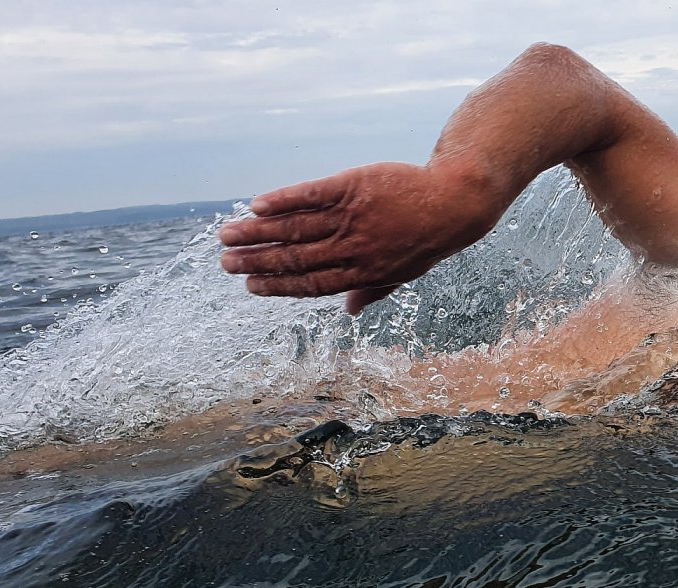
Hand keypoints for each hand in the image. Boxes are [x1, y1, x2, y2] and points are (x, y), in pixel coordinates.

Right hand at [219, 161, 498, 313]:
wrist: (453, 201)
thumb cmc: (427, 237)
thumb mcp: (405, 271)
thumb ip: (373, 289)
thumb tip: (350, 311)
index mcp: (362, 273)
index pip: (310, 283)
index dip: (277, 285)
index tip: (250, 286)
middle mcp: (353, 248)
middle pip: (295, 257)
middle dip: (257, 261)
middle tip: (225, 262)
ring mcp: (352, 217)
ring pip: (295, 228)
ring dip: (258, 233)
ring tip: (227, 235)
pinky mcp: (353, 186)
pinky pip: (311, 195)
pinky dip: (283, 201)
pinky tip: (258, 205)